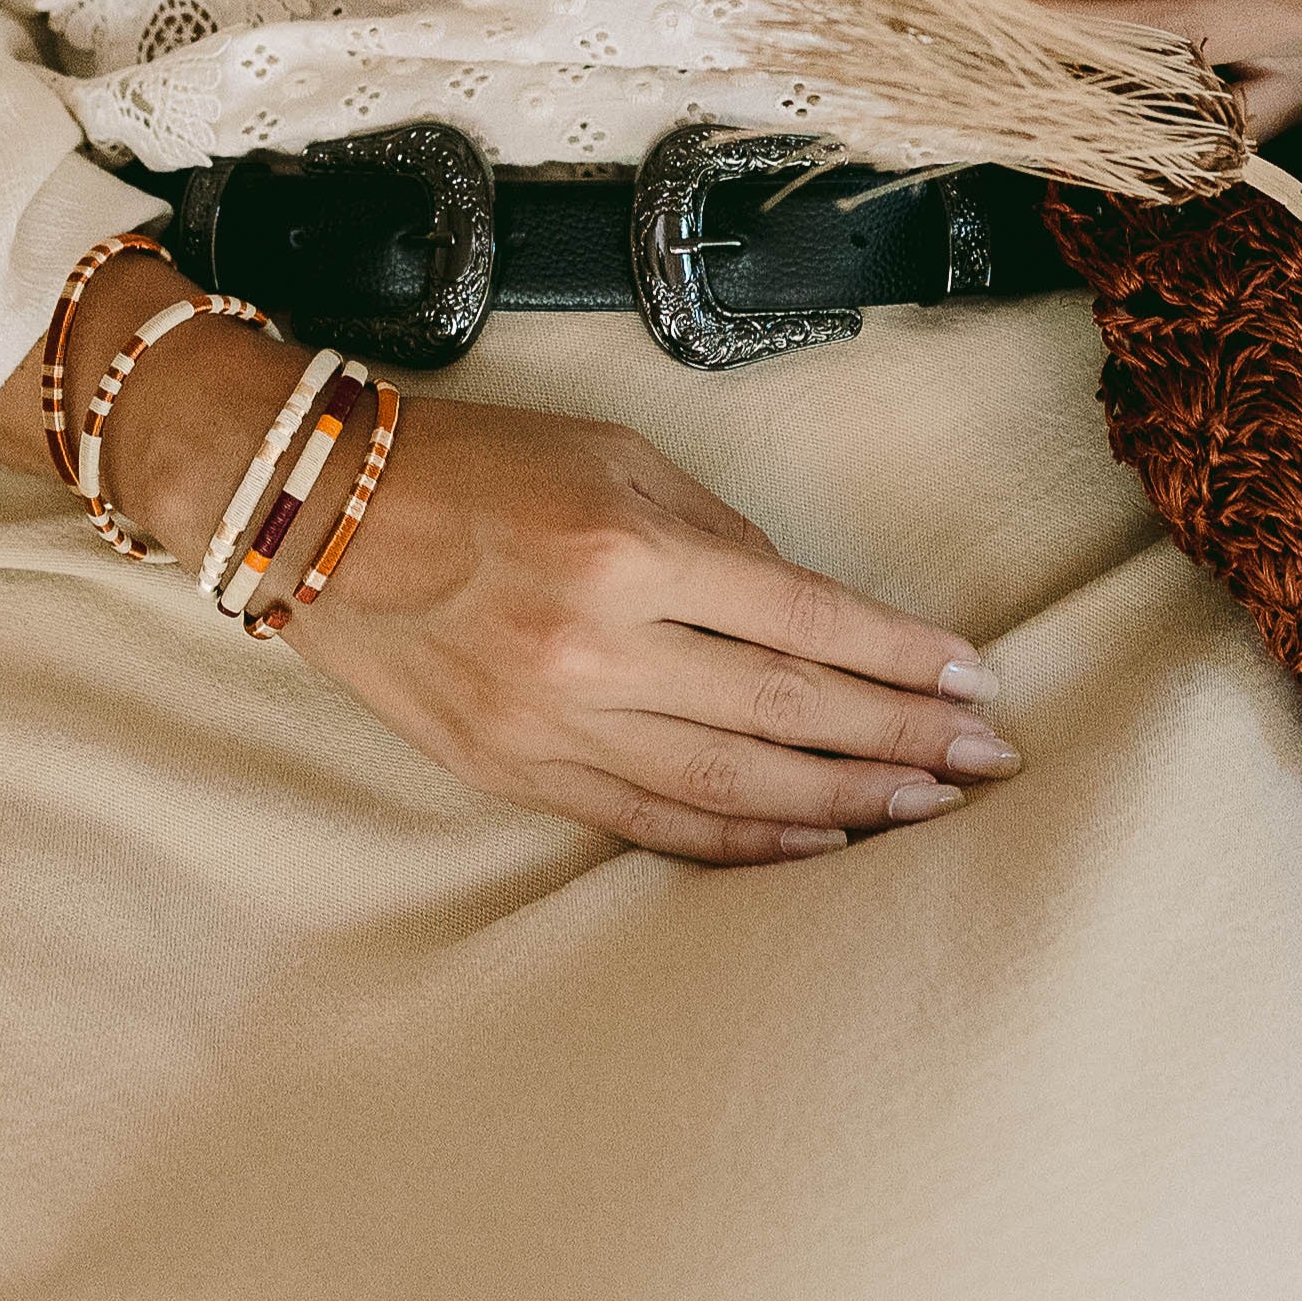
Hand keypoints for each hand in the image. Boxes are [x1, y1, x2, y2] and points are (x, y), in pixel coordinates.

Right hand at [0, 253, 1021, 865]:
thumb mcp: (613, 457)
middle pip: (788, 709)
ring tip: (929, 804)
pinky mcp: (513, 769)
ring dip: (845, 798)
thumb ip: (718, 539)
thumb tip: (817, 615)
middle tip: (990, 756)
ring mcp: (551, 720)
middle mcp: (595, 646)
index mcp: (626, 548)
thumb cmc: (475, 462)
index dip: (901, 656)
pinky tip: (818, 843)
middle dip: (903, 736)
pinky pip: (652, 820)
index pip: (806, 618)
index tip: (973, 676)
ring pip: (733, 781)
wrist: (311, 511)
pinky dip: (743, 838)